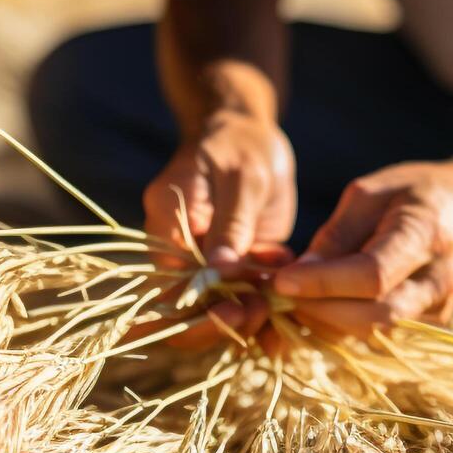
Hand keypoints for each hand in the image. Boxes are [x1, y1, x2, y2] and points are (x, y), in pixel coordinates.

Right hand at [141, 110, 295, 348]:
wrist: (250, 133)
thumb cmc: (244, 145)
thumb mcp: (244, 178)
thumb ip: (232, 224)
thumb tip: (219, 272)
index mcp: (166, 219)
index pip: (167, 280)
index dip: (197, 307)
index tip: (237, 309)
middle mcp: (176, 244)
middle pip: (183, 304)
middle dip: (221, 319)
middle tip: (261, 311)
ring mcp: (202, 256)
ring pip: (212, 306)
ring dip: (246, 314)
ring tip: (279, 301)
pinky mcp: (228, 262)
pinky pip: (238, 296)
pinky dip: (263, 301)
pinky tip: (286, 289)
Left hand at [271, 161, 452, 337]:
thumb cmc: (416, 193)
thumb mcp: (371, 193)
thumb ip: (336, 234)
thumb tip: (299, 274)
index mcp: (425, 234)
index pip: (371, 275)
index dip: (322, 284)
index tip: (280, 281)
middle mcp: (438, 280)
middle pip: (372, 315)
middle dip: (319, 310)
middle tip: (281, 295)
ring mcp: (439, 309)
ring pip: (373, 333)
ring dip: (327, 323)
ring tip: (296, 300)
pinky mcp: (431, 327)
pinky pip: (379, 336)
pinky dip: (344, 327)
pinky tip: (322, 306)